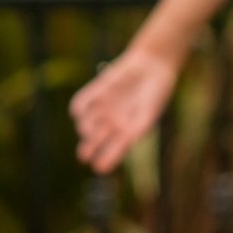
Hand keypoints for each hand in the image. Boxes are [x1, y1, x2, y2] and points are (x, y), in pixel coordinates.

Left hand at [70, 48, 179, 174]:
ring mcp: (102, 109)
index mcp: (127, 133)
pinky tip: (79, 112)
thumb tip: (126, 142)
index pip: (111, 153)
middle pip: (93, 142)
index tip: (99, 168)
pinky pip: (79, 104)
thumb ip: (138, 128)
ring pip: (85, 124)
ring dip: (84, 128)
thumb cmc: (155, 94)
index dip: (104, 161)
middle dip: (88, 149)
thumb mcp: (150, 112)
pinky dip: (78, 109)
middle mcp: (112, 124)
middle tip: (85, 154)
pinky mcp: (95, 93)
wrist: (152, 65)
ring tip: (87, 131)